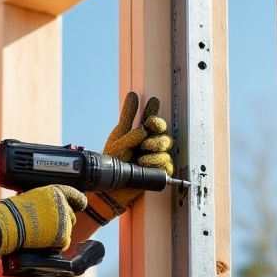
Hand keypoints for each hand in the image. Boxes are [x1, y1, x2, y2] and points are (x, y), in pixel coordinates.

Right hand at [0, 185, 88, 255]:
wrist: (9, 224)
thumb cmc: (14, 211)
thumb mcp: (33, 197)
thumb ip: (47, 201)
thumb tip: (52, 209)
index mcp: (56, 191)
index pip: (75, 195)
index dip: (79, 201)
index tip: (81, 204)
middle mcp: (63, 204)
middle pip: (71, 215)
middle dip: (63, 221)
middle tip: (48, 225)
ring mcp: (64, 220)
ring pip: (68, 229)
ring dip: (59, 233)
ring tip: (42, 233)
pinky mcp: (62, 234)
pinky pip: (65, 242)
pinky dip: (57, 244)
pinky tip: (45, 242)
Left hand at [87, 91, 173, 223]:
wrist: (111, 182)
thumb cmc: (114, 159)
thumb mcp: (119, 135)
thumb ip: (128, 116)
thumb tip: (133, 94)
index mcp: (142, 133)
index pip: (155, 122)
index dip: (155, 120)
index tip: (149, 121)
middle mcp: (151, 143)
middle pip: (164, 134)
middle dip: (157, 137)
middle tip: (145, 143)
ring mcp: (156, 157)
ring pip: (166, 148)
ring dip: (154, 151)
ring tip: (140, 156)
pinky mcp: (159, 170)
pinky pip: (166, 163)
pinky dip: (154, 163)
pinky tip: (143, 164)